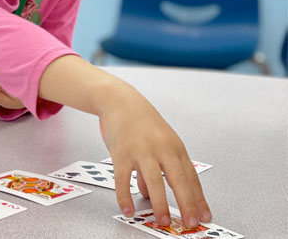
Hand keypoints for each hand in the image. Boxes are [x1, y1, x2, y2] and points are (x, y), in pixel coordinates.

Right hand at [98, 86, 211, 227]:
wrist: (119, 100)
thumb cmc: (140, 119)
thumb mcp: (156, 140)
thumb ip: (155, 167)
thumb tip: (148, 192)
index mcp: (174, 146)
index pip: (191, 177)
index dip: (198, 199)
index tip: (204, 216)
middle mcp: (160, 148)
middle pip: (178, 180)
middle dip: (186, 204)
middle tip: (190, 224)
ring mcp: (141, 150)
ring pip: (154, 182)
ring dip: (160, 204)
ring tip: (162, 220)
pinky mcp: (121, 153)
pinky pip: (123, 179)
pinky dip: (125, 197)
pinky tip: (127, 209)